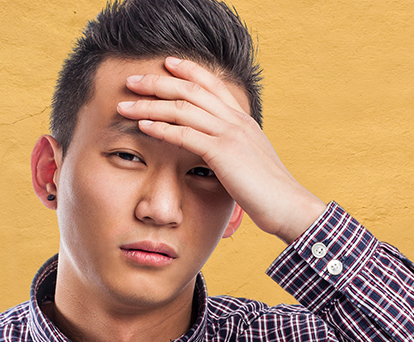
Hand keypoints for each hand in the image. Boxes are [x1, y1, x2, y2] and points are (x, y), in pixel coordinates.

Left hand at [117, 57, 326, 243]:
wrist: (288, 205)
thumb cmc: (268, 191)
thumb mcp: (249, 161)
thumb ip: (232, 148)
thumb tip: (217, 150)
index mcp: (242, 119)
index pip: (212, 84)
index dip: (188, 70)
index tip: (166, 63)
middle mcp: (236, 120)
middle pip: (190, 90)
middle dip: (158, 83)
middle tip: (132, 81)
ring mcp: (230, 134)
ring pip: (182, 108)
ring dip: (149, 105)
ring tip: (125, 105)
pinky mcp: (222, 153)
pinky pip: (185, 134)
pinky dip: (161, 128)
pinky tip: (142, 127)